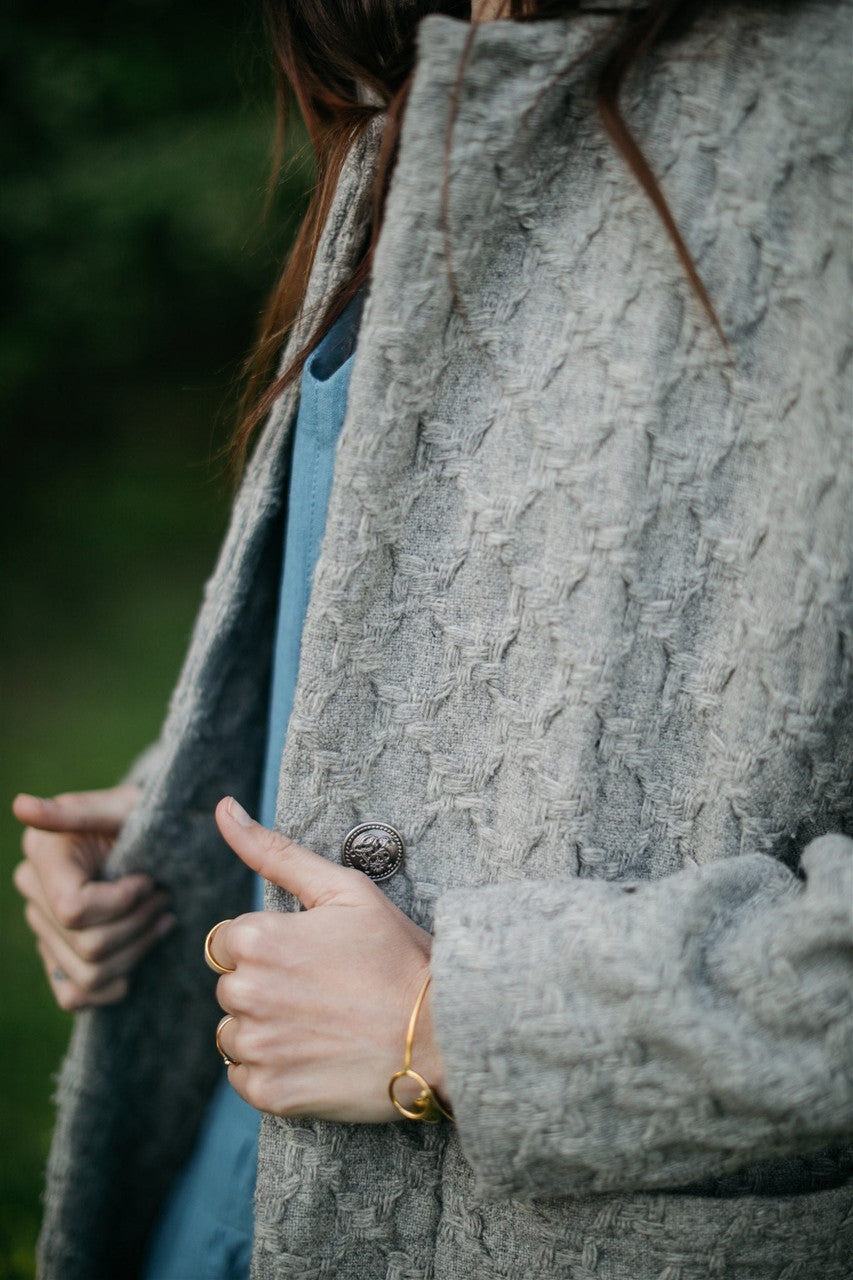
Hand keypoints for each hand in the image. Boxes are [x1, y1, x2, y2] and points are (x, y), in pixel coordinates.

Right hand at [12, 786, 174, 1010]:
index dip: (122, 903)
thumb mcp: (124, 806)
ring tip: (160, 919)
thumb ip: (75, 811)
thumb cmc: (142, 817)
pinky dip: (111, 986)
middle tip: (164, 898)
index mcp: (43, 856)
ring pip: (89, 976)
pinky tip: (138, 957)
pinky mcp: (58, 956)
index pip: (74, 910)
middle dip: (139, 925)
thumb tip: (19, 806)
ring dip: (136, 951)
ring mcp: (44, 929)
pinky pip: (74, 996)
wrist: (150, 836)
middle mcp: (34, 894)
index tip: (148, 880)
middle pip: (88, 947)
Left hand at [209, 796, 447, 1121]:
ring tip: (321, 1024)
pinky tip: (314, 1056)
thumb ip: (275, 852)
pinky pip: (245, 1078)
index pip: (229, 942)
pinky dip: (272, 1071)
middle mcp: (245, 992)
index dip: (270, 946)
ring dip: (264, 1029)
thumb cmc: (396, 955)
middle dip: (265, 986)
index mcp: (255, 939)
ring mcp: (257, 1047)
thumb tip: (225, 808)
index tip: (311, 956)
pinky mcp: (270, 1093)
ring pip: (233, 1033)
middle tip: (324, 990)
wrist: (441, 1034)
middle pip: (231, 987)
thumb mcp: (343, 890)